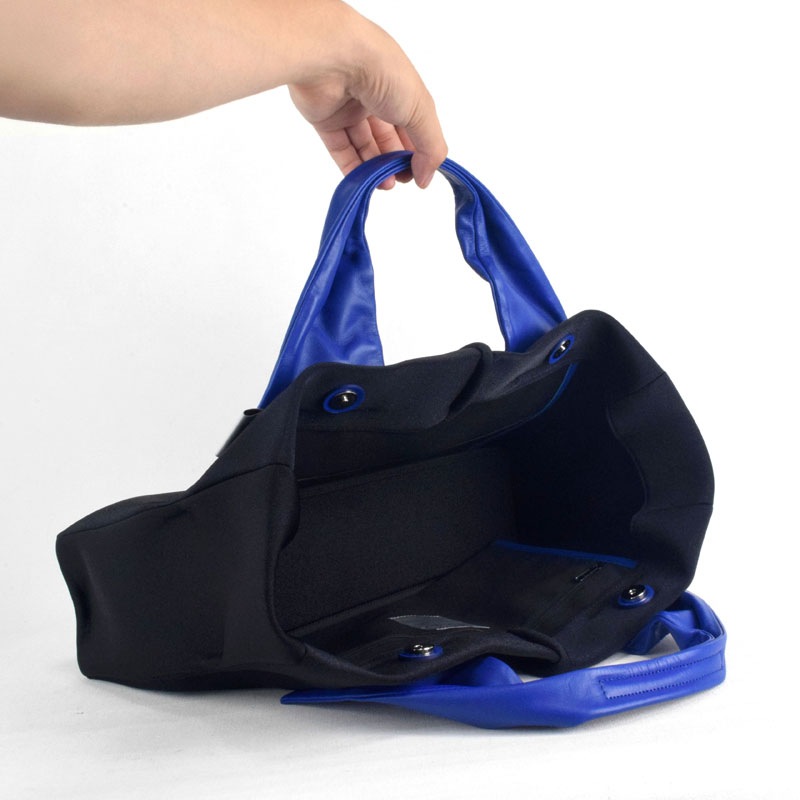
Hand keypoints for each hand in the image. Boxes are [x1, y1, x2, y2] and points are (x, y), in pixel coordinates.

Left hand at [288, 11, 446, 188]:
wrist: (333, 57)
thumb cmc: (382, 72)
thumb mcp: (420, 110)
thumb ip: (430, 146)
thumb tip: (427, 177)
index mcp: (400, 87)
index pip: (413, 124)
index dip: (419, 150)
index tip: (421, 174)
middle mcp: (374, 95)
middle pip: (388, 137)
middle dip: (396, 161)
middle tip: (402, 180)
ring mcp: (348, 107)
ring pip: (364, 145)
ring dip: (376, 168)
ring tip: (386, 185)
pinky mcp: (325, 119)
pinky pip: (340, 148)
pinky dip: (352, 168)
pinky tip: (365, 182)